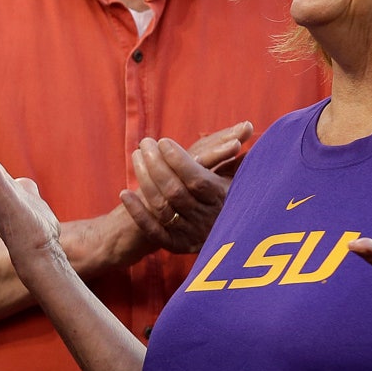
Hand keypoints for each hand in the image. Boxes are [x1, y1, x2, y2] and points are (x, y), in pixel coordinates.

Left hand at [116, 121, 252, 256]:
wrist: (227, 237)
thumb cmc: (229, 194)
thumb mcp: (236, 175)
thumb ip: (233, 152)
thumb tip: (247, 125)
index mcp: (223, 199)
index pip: (197, 180)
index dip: (179, 161)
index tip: (164, 141)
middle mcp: (207, 219)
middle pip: (175, 192)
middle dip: (156, 165)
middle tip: (145, 142)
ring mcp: (190, 234)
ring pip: (161, 207)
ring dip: (144, 180)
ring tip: (137, 155)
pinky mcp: (175, 245)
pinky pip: (153, 230)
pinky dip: (137, 212)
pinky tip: (124, 193)